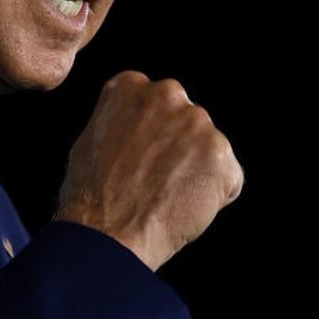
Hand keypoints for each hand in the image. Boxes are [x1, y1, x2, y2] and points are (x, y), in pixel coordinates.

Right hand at [55, 70, 243, 270]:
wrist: (108, 233)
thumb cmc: (91, 193)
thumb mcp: (90, 138)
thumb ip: (120, 120)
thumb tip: (135, 125)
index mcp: (131, 85)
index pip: (154, 102)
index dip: (149, 133)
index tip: (139, 155)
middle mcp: (167, 94)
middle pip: (184, 118)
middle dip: (177, 144)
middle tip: (155, 177)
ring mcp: (197, 123)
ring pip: (208, 146)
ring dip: (196, 168)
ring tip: (167, 195)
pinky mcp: (221, 155)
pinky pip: (227, 175)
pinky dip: (214, 193)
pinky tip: (184, 206)